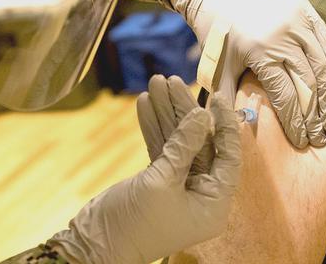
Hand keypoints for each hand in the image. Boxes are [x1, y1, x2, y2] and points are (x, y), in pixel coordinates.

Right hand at [49, 92, 240, 263]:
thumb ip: (183, 146)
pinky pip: (161, 149)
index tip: (215, 95)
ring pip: (177, 142)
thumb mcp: (162, 181)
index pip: (229, 155)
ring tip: (155, 82)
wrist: (96, 246)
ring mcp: (178, 187)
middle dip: (184, 110)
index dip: (223, 123)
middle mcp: (201, 194)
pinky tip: (145, 103)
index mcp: (214, 202)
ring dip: (166, 113)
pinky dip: (152, 126)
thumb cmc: (135, 223)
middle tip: (172, 81)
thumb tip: (202, 115)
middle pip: (200, 143)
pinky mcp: (157, 182)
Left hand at [171, 0, 325, 147]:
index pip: (285, 94)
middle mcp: (281, 34)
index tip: (301, 141)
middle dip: (315, 115)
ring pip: (321, 64)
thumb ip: (229, 100)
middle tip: (319, 137)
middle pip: (307, 83)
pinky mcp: (305, 8)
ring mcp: (296, 19)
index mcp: (259, 50)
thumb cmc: (217, 37)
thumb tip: (241, 131)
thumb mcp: (218, 69)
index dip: (295, 122)